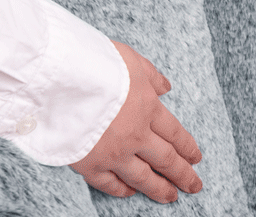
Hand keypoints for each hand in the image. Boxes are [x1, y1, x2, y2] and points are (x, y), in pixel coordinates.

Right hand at [70, 39, 202, 203]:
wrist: (60, 80)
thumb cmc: (94, 63)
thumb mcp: (130, 59)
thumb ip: (151, 75)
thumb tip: (166, 86)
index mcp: (148, 108)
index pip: (175, 133)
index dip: (188, 148)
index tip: (196, 158)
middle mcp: (135, 134)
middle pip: (166, 159)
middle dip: (183, 174)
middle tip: (194, 186)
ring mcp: (114, 153)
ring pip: (143, 177)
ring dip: (160, 189)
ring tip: (171, 197)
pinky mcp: (90, 164)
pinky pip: (109, 183)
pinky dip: (122, 190)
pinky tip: (130, 192)